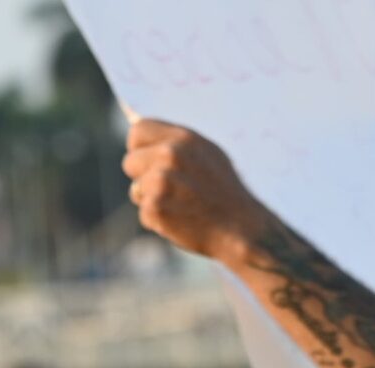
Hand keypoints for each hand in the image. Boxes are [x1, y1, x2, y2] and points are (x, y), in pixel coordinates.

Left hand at [123, 119, 265, 264]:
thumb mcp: (209, 155)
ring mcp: (161, 181)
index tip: (151, 163)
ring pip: (136, 191)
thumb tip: (145, 130)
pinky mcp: (156, 207)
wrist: (244, 230)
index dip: (141, 149)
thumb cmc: (227, 194)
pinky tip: (183, 221)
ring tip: (182, 207)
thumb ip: (178, 144)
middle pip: (130, 162)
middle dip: (143, 177)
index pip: (137, 132)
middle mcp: (170, 155)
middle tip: (172, 191)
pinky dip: (160, 222)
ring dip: (153, 201)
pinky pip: (144, 214)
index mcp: (182, 138)